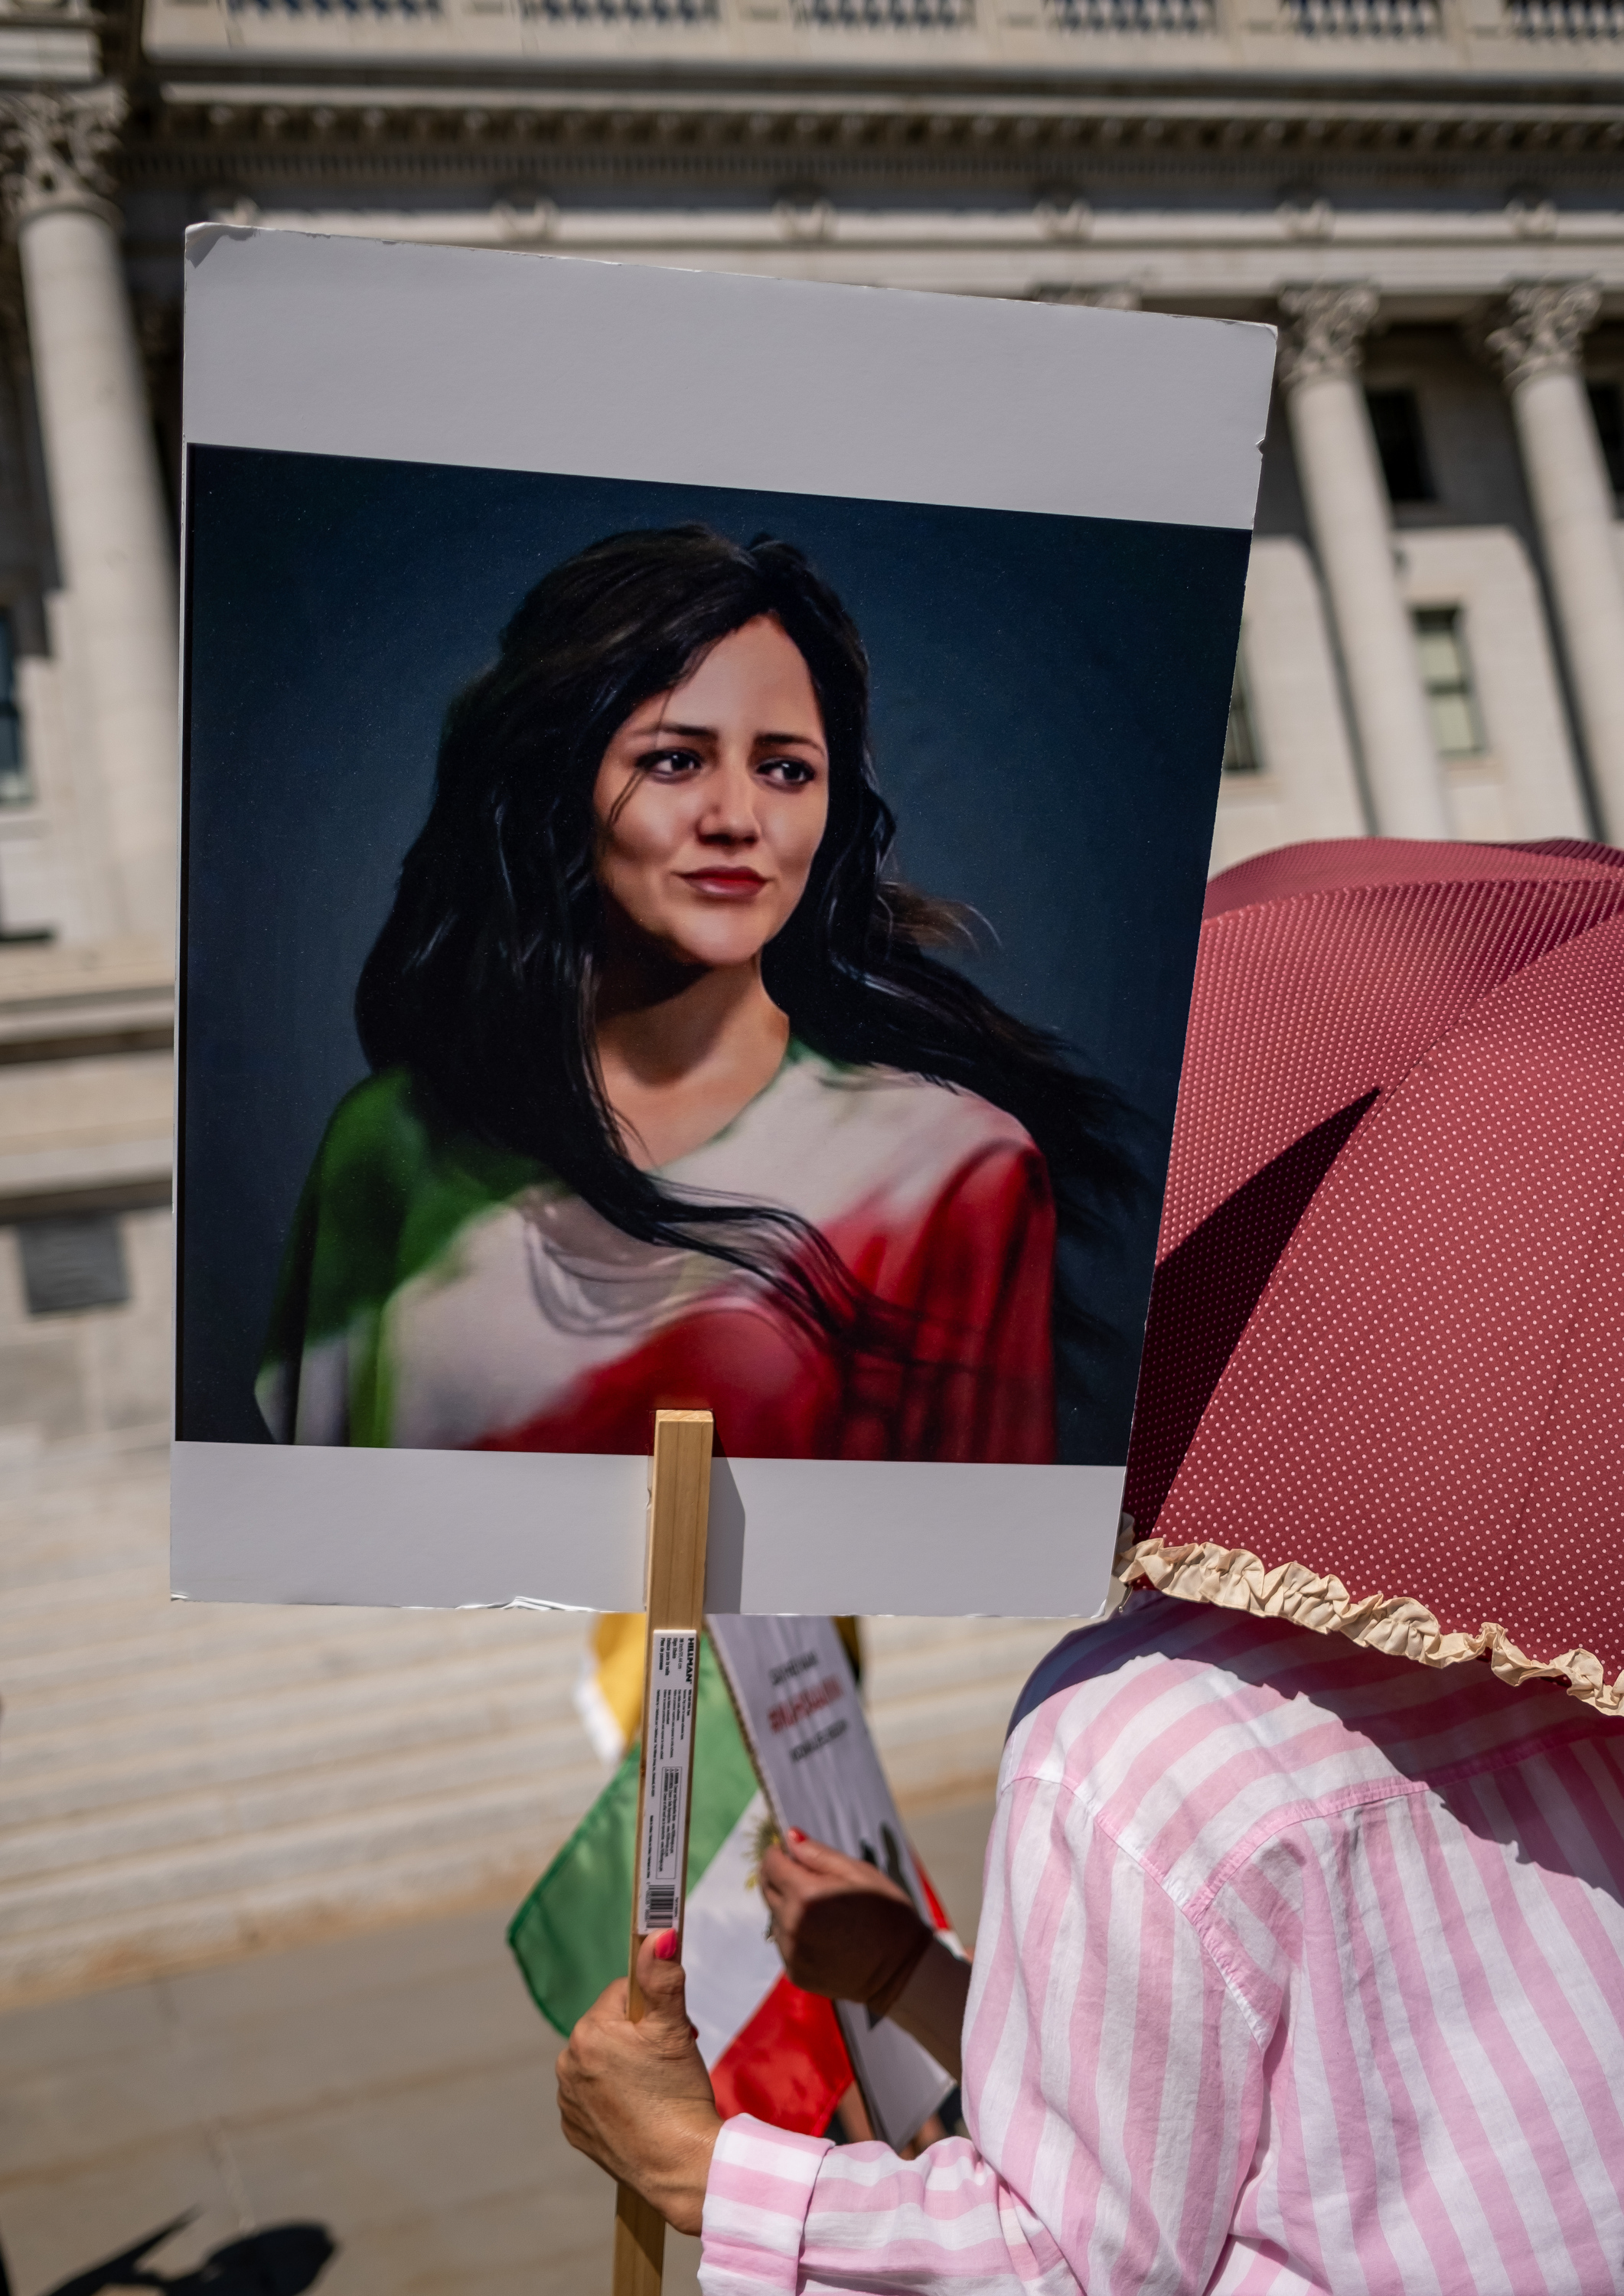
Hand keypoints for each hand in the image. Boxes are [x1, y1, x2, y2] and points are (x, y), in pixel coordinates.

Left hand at [556, 1930, 722, 2235]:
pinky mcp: (575, 2130)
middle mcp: (567, 2064)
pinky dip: (614, 2097)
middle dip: (639, 2036)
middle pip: (611, 2028)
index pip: (624, 1993)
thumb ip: (662, 1976)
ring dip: (625, 2065)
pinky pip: (594, 2097)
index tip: (673, 2030)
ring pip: (601, 2061)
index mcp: (588, 2033)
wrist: (680, 2168)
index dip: (653, 2009)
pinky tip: (639, 2110)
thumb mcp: (675, 2029)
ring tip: (656, 2088)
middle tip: (668, 2060)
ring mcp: (569, 2101)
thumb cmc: (679, 2094)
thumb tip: (658, 1932)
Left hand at [759, 1831, 930, 2015]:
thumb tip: (789, 1837)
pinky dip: (796, 1934)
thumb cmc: (886, 1915)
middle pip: (768, 1890)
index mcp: (805, 1895)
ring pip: (775, 1918)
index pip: (770, 1864)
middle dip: (781, 1878)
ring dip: (789, 1908)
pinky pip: (785, 1943)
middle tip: (809, 1879)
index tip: (793, 1854)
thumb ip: (819, 1854)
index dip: (779, 1854)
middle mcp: (791, 1925)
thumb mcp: (859, 1873)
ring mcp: (791, 1952)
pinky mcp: (795, 1972)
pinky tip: (823, 1935)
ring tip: (823, 1912)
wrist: (901, 1971)